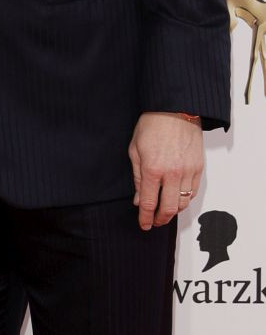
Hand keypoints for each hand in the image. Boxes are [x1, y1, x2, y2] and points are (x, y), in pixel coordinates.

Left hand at [128, 112, 202, 230]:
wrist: (175, 110)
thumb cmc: (152, 125)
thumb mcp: (135, 149)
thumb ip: (138, 177)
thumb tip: (139, 199)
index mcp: (152, 169)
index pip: (149, 203)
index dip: (146, 218)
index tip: (144, 224)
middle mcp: (172, 174)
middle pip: (168, 208)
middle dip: (160, 219)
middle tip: (155, 221)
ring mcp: (187, 172)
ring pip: (183, 203)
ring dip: (173, 211)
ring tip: (165, 212)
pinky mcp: (198, 168)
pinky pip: (193, 192)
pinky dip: (185, 200)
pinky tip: (178, 199)